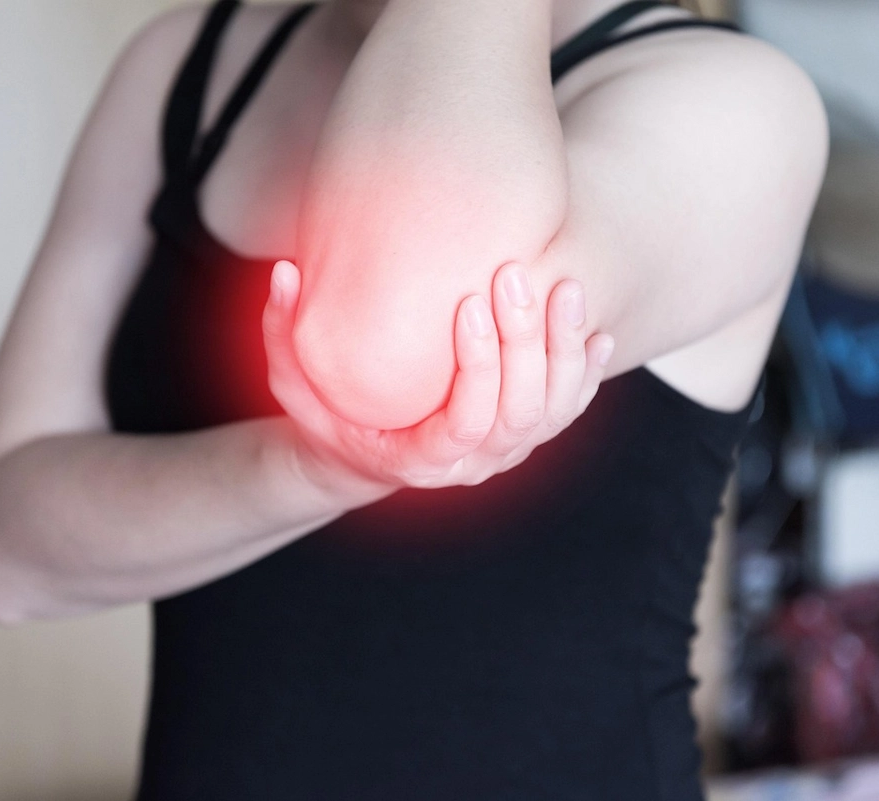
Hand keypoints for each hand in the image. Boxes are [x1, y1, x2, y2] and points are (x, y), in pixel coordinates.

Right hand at [262, 259, 614, 505]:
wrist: (363, 454)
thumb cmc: (327, 413)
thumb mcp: (291, 379)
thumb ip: (281, 331)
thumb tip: (283, 272)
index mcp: (421, 461)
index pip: (465, 423)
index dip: (478, 369)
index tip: (471, 305)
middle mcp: (472, 464)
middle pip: (518, 412)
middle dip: (524, 343)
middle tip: (515, 276)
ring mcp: (504, 452)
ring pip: (552, 411)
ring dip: (563, 350)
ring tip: (564, 285)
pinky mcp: (523, 434)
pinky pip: (566, 409)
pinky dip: (586, 373)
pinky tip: (596, 330)